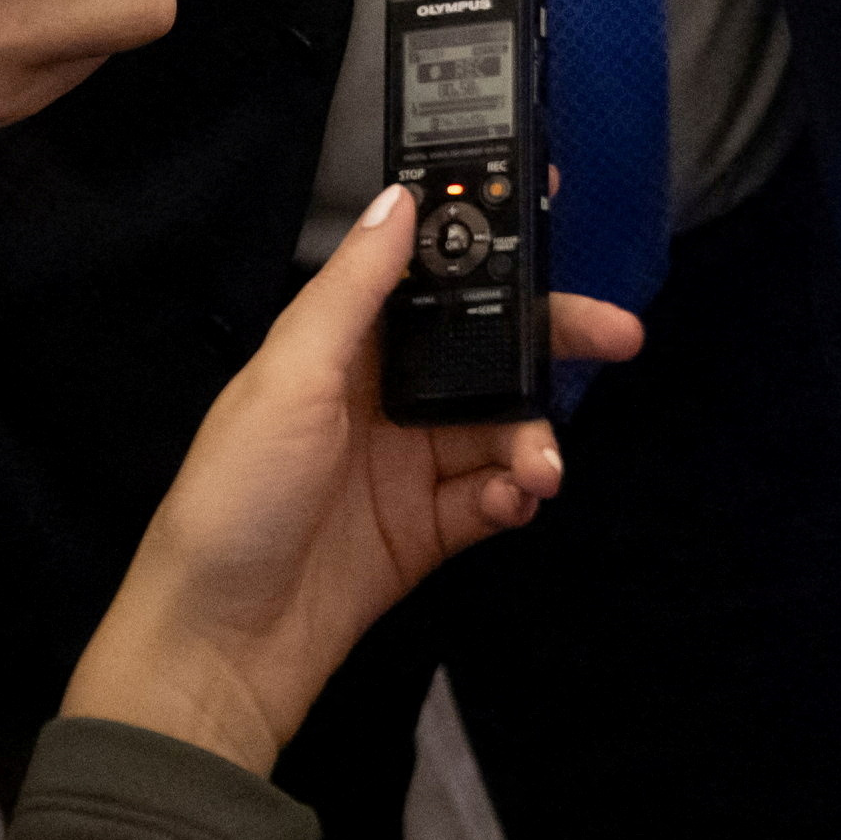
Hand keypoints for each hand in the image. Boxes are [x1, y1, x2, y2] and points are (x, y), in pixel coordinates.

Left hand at [60, 183, 645, 777]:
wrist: (221, 642)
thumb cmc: (237, 494)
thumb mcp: (288, 377)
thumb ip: (353, 289)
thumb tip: (403, 197)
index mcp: (340, 345)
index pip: (426, 276)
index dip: (485, 244)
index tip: (548, 207)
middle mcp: (380, 395)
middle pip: (483, 349)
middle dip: (550, 338)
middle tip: (619, 333)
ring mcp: (408, 465)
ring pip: (500, 425)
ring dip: (533, 437)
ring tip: (540, 469)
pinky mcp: (427, 530)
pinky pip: (493, 495)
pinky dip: (514, 492)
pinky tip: (515, 500)